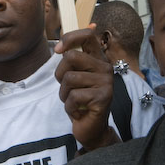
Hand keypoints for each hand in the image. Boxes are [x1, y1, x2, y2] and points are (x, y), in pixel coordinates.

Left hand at [55, 26, 117, 150]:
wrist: (91, 129)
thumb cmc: (81, 101)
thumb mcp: (75, 77)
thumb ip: (73, 59)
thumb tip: (72, 39)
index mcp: (98, 59)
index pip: (87, 36)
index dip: (69, 38)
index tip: (58, 50)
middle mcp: (105, 68)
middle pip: (70, 57)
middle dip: (60, 75)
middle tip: (68, 88)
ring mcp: (106, 82)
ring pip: (69, 79)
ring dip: (64, 94)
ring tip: (74, 102)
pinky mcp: (103, 98)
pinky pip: (73, 96)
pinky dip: (69, 107)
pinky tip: (79, 112)